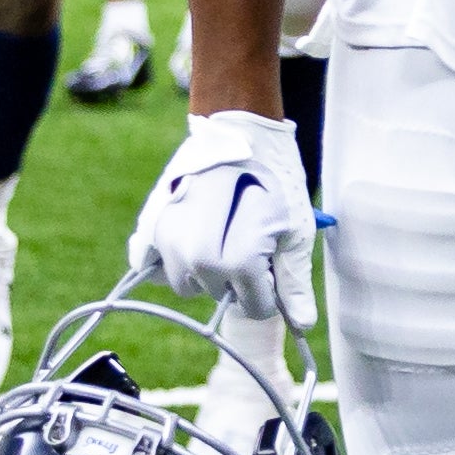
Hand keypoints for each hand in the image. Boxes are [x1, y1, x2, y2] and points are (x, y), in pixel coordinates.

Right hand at [130, 111, 316, 327]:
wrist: (237, 129)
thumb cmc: (274, 176)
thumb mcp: (295, 227)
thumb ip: (295, 279)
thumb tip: (303, 325)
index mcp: (238, 261)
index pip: (253, 306)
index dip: (268, 290)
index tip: (271, 264)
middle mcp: (198, 259)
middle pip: (219, 295)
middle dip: (238, 277)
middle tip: (249, 238)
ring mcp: (170, 244)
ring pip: (187, 284)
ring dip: (206, 269)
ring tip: (223, 231)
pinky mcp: (151, 228)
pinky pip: (155, 266)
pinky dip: (174, 258)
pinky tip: (194, 233)